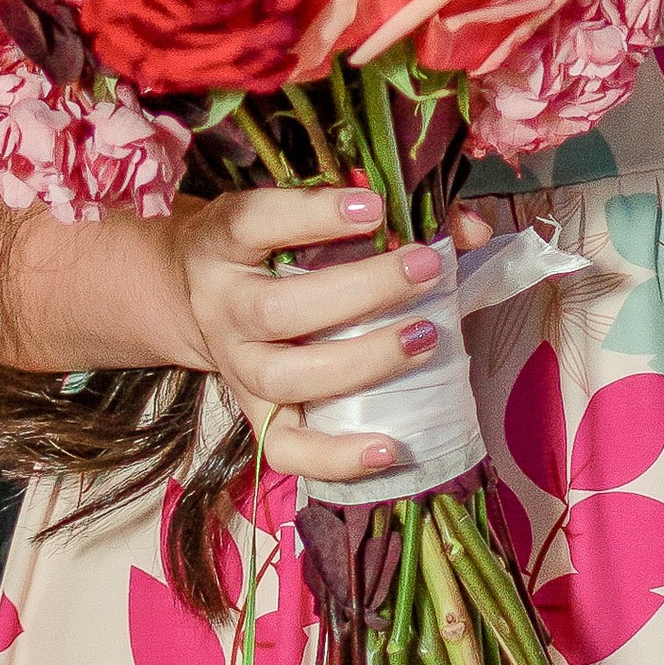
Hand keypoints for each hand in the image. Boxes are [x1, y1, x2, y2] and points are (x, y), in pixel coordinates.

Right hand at [153, 180, 450, 485]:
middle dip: (361, 292)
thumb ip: (388, 214)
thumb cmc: (271, 246)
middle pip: (277, 310)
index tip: (375, 207)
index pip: (255, 222)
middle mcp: (223, 307)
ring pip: (285, 378)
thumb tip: (472, 229)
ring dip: (362, 363)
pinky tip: (389, 448)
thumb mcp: (304, 215)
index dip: (312, 214)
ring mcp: (236, 367)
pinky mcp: (256, 415)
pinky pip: (287, 449)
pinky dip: (336, 457)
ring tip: (424, 338)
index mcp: (225, 242)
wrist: (191, 298)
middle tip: (426, 268)